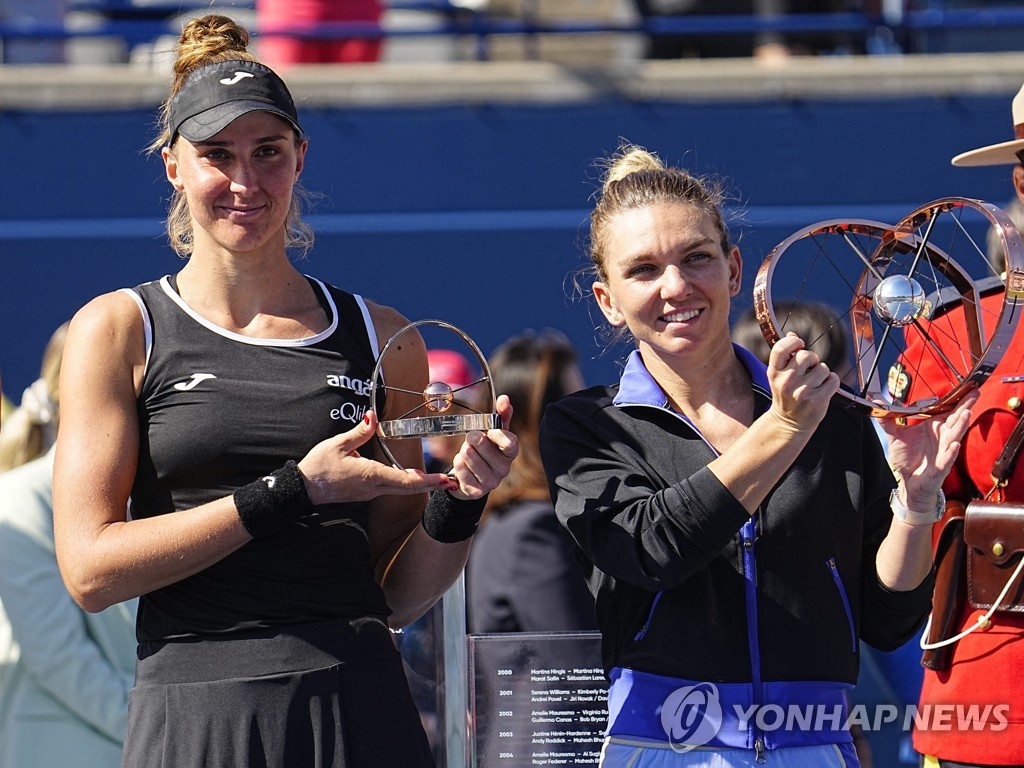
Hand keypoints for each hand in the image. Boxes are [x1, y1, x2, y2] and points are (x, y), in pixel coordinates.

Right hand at [297, 412, 450, 504]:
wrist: (303, 489)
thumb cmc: (318, 466)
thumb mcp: (338, 444)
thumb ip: (359, 432)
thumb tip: (373, 416)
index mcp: (371, 475)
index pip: (406, 480)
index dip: (428, 481)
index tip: (445, 480)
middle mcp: (374, 487)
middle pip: (409, 488)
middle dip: (432, 485)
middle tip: (452, 482)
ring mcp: (370, 493)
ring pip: (401, 490)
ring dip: (420, 485)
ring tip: (440, 480)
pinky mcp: (366, 493)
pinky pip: (391, 489)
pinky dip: (407, 485)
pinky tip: (415, 479)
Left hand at [448, 394, 518, 500]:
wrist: (470, 476)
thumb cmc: (483, 450)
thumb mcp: (492, 432)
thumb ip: (501, 415)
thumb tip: (505, 398)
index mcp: (510, 453)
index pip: (510, 443)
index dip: (497, 435)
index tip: (488, 430)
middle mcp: (504, 469)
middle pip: (484, 448)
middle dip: (472, 440)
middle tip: (471, 440)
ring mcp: (492, 482)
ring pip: (470, 459)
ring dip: (463, 453)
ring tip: (466, 453)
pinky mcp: (477, 492)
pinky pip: (461, 472)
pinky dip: (458, 466)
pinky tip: (461, 465)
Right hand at [766, 332, 839, 433]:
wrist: (788, 423)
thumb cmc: (786, 395)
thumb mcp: (779, 376)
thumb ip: (785, 355)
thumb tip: (792, 334)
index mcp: (773, 373)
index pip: (782, 347)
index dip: (794, 342)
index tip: (799, 344)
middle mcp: (786, 382)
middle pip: (807, 355)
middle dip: (812, 360)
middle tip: (808, 371)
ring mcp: (802, 392)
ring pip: (823, 368)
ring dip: (822, 373)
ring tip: (814, 383)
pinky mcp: (817, 400)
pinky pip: (833, 379)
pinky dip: (831, 382)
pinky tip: (823, 389)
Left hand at [879, 391, 975, 507]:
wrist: (907, 480)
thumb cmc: (907, 458)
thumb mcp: (895, 435)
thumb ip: (887, 419)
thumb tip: (877, 404)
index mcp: (935, 427)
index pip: (949, 411)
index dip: (959, 400)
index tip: (968, 387)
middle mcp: (943, 437)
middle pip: (957, 419)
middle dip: (965, 407)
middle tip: (975, 393)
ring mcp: (944, 451)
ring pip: (955, 436)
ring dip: (960, 425)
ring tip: (965, 413)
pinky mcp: (941, 467)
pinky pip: (948, 458)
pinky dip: (951, 452)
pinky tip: (955, 445)